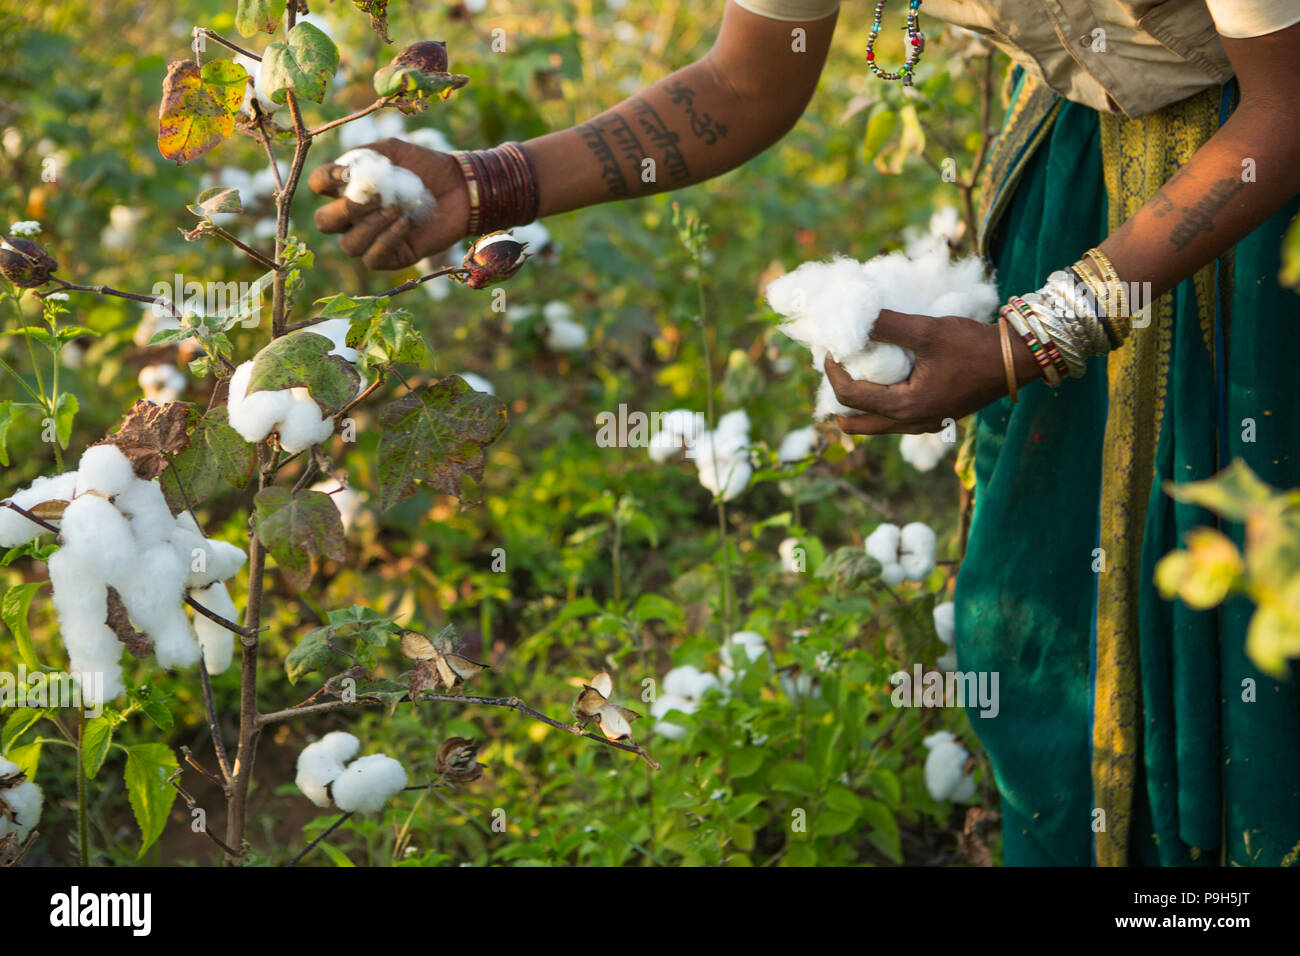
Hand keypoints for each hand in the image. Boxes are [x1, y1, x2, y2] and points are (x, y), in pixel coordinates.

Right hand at [309, 138, 468, 269]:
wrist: (459, 187)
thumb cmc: (425, 167)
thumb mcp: (393, 151)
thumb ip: (365, 156)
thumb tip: (344, 174)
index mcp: (349, 187)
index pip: (319, 185)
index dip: (324, 181)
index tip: (347, 174)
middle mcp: (354, 216)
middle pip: (324, 222)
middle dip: (345, 211)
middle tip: (376, 198)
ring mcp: (372, 238)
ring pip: (348, 245)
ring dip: (370, 227)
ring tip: (396, 209)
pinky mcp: (392, 256)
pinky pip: (374, 258)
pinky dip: (387, 240)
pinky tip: (404, 223)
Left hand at [825, 309, 1031, 434]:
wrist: (1017, 360)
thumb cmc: (974, 345)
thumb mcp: (928, 330)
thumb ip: (887, 324)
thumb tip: (852, 317)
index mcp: (906, 407)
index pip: (851, 396)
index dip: (833, 371)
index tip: (830, 348)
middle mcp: (912, 423)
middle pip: (857, 424)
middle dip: (838, 399)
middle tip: (834, 371)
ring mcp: (925, 424)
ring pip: (876, 426)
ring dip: (859, 405)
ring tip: (852, 374)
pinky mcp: (936, 418)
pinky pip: (896, 420)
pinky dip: (881, 405)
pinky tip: (883, 380)